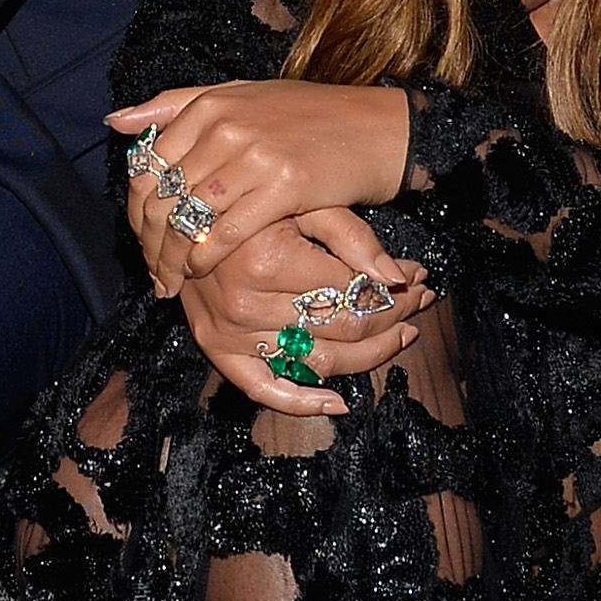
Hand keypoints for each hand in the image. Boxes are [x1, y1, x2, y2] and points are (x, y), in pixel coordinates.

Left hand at [109, 79, 411, 297]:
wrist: (377, 128)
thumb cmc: (309, 116)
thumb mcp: (241, 97)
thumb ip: (177, 105)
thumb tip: (115, 120)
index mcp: (211, 105)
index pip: (148, 164)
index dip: (138, 210)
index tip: (142, 238)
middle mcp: (227, 126)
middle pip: (164, 196)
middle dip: (151, 244)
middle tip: (154, 274)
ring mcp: (255, 155)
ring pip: (191, 218)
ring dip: (173, 260)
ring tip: (171, 283)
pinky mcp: (285, 186)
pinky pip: (228, 232)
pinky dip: (207, 258)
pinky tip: (203, 274)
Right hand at [179, 209, 431, 418]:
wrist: (180, 207)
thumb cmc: (249, 196)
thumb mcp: (301, 198)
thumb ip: (352, 236)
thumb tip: (399, 277)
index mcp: (270, 262)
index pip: (354, 294)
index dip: (396, 291)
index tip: (420, 280)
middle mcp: (248, 305)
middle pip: (343, 331)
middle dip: (391, 320)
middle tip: (418, 305)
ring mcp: (230, 333)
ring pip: (317, 363)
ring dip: (366, 357)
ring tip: (397, 337)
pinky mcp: (215, 348)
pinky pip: (263, 389)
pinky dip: (302, 403)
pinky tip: (338, 403)